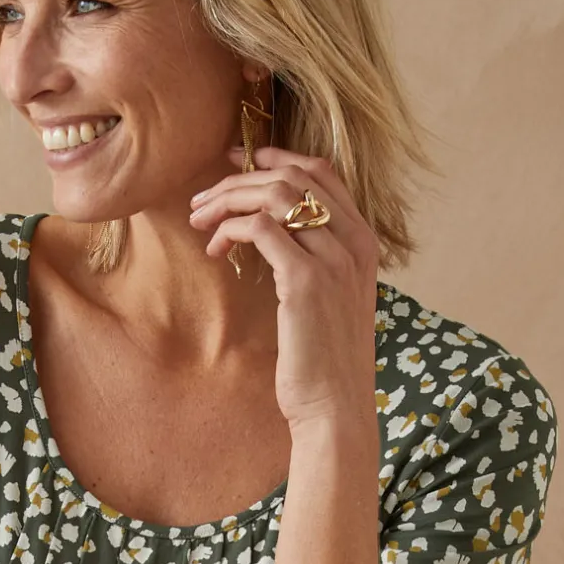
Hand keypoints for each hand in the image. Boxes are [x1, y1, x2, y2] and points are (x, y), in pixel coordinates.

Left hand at [188, 143, 379, 434]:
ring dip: (228, 200)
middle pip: (293, 177)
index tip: (236, 161)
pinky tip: (216, 250)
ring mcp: (334, 258)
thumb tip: (271, 233)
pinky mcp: (306, 280)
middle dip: (239, 179)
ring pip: (274, 195)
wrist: (334, 406)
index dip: (277, 158)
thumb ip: (312, 260)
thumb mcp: (328, 301)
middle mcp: (354, 242)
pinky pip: (262, 228)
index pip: (321, 172)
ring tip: (199, 221)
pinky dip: (231, 230)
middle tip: (202, 200)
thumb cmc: (323, 361)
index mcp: (363, 241)